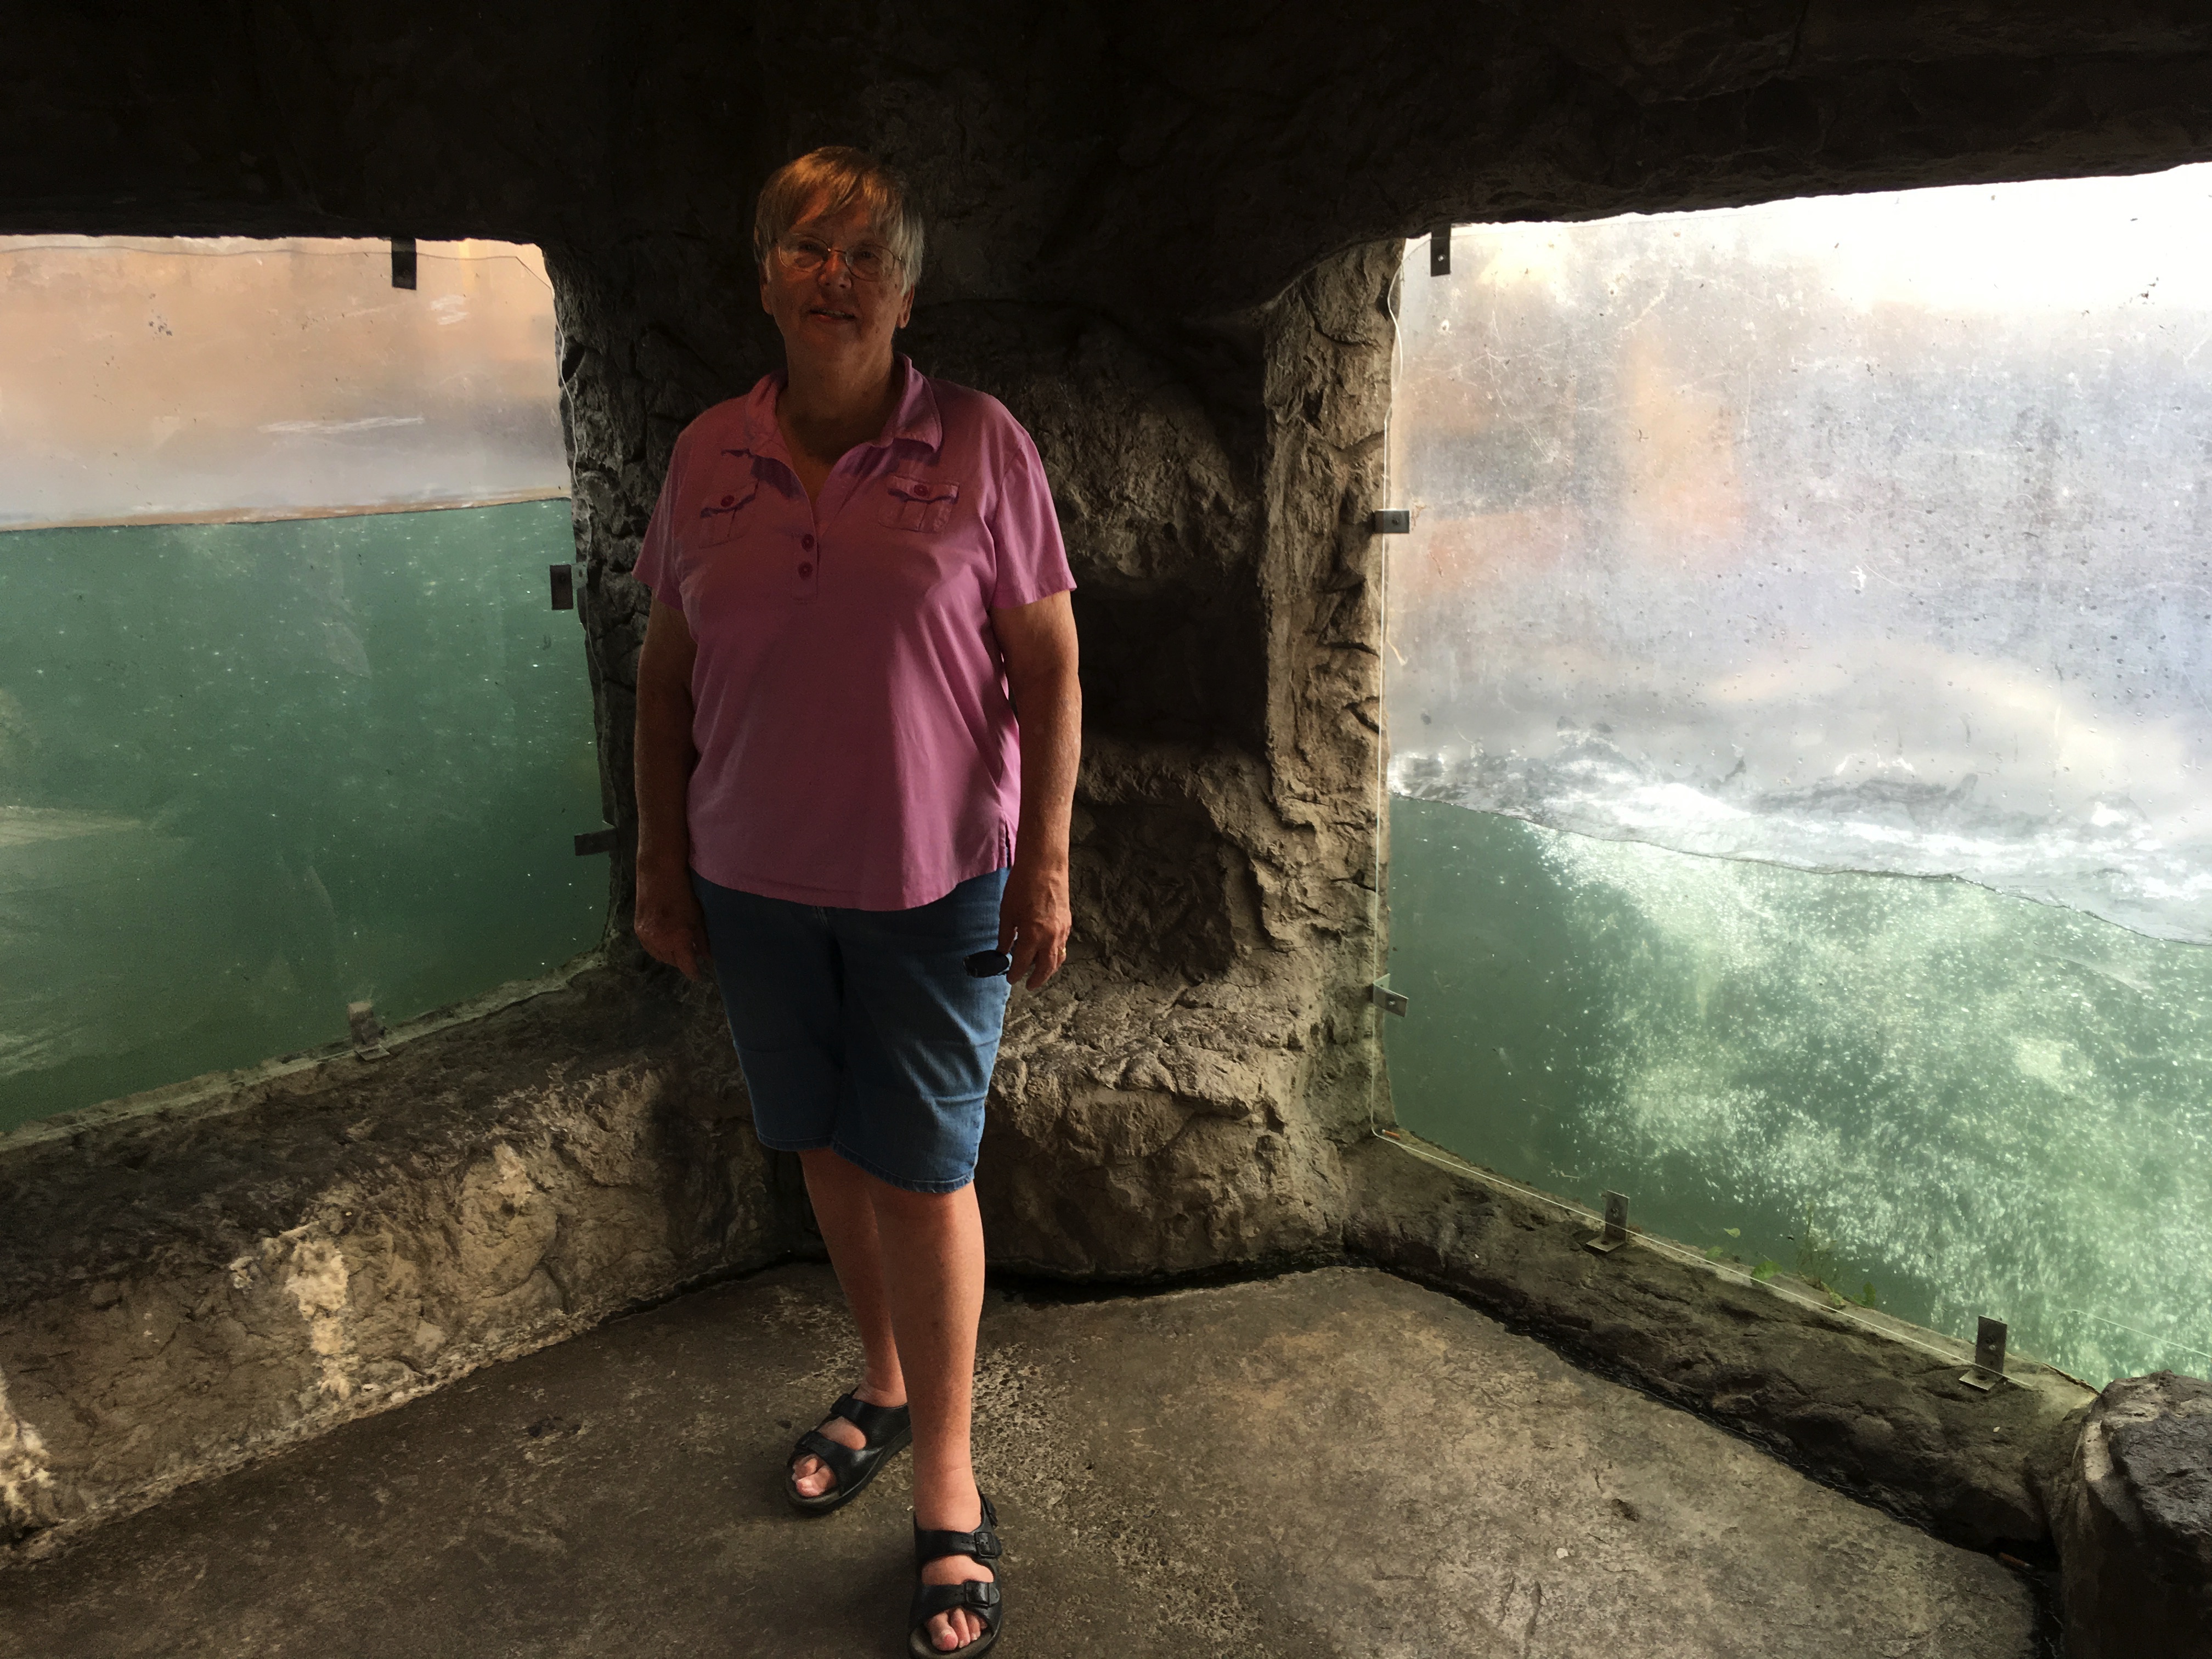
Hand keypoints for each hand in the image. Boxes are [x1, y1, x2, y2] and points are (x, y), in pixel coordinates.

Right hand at [634, 859, 710, 979]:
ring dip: (670, 955)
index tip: (699, 976)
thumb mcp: (698, 916)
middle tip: (692, 956)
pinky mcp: (638, 929)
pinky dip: (659, 948)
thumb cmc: (684, 891)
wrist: (658, 872)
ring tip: (680, 949)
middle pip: (672, 962)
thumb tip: (708, 956)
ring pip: (659, 956)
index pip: (686, 965)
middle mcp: (659, 941)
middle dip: (682, 961)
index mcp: (676, 939)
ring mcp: (646, 936)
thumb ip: (702, 939)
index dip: (693, 972)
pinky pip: (650, 947)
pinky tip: (666, 941)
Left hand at [998, 858, 1070, 989]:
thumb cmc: (1022, 886)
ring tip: (1039, 973)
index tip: (1010, 979)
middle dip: (1037, 979)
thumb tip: (1003, 952)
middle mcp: (1051, 938)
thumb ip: (1005, 936)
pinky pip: (1062, 945)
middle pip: (1046, 967)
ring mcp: (1062, 931)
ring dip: (1048, 969)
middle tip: (1029, 985)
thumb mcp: (1007, 912)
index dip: (1016, 973)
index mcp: (1033, 936)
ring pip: (1058, 958)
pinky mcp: (1067, 922)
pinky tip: (1047, 952)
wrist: (1045, 866)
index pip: (1023, 964)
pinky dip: (1055, 954)